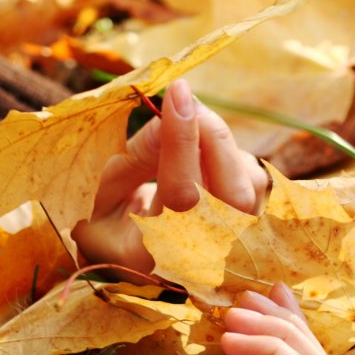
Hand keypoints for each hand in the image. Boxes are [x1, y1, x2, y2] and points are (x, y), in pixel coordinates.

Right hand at [71, 80, 268, 275]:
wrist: (131, 262)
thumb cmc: (109, 227)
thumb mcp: (103, 194)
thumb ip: (134, 158)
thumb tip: (171, 116)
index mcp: (154, 256)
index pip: (182, 195)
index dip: (181, 140)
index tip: (176, 92)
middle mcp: (202, 259)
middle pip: (230, 191)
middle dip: (210, 135)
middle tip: (184, 101)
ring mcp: (232, 246)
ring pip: (247, 182)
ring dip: (218, 143)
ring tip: (184, 126)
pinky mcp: (250, 225)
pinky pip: (252, 180)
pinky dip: (227, 155)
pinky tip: (199, 150)